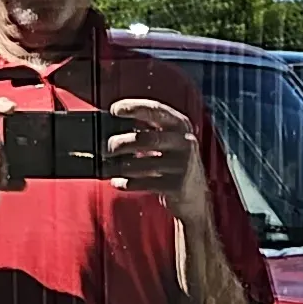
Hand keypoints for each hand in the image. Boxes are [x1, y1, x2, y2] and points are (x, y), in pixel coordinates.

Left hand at [106, 95, 201, 213]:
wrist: (195, 196)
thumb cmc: (173, 164)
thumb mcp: (167, 141)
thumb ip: (147, 131)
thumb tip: (113, 128)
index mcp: (180, 124)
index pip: (156, 110)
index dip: (133, 107)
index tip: (114, 109)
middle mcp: (184, 142)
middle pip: (146, 139)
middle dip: (122, 143)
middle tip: (108, 147)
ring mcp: (182, 165)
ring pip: (143, 164)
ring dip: (121, 166)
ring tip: (107, 167)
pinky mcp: (176, 186)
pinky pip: (144, 183)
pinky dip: (127, 183)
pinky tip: (117, 182)